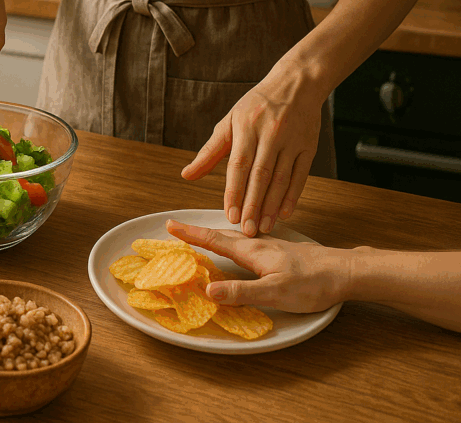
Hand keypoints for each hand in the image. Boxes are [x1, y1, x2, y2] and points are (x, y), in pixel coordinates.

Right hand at [166, 220, 349, 312]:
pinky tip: (240, 248)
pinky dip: (234, 243)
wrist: (348, 272)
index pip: (214, 240)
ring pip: (236, 238)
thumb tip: (207, 289)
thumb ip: (241, 291)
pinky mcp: (282, 253)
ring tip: (201, 237)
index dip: (191, 234)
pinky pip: (249, 244)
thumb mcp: (276, 292)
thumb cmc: (315, 282)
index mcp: (253, 251)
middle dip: (198, 232)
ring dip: (215, 236)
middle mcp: (259, 244)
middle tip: (178, 229)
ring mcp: (272, 247)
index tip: (169, 225)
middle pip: (222, 235)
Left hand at [180, 64, 324, 235]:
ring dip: (272, 205)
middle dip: (253, 204)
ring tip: (264, 227)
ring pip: (281, 178)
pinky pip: (300, 175)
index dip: (234, 191)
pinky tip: (284, 212)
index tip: (230, 214)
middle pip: (260, 175)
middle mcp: (270, 135)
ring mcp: (291, 141)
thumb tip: (186, 175)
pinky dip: (293, 196)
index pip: (238, 165)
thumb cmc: (256, 106)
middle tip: (247, 230)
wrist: (295, 85)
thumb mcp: (229, 122)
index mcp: (246, 128)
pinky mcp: (308, 147)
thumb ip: (209, 152)